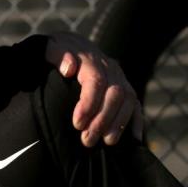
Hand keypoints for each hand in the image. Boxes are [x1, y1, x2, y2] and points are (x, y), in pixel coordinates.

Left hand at [45, 32, 143, 146]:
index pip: (96, 81)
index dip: (89, 104)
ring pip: (128, 100)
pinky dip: (137, 121)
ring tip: (106, 142)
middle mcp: (109, 67)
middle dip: (102, 120)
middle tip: (87, 140)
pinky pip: (135, 103)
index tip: (77, 124)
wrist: (72, 44)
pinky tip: (134, 139)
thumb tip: (68, 68)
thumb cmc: (56, 50)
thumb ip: (57, 54)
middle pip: (114, 94)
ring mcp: (120, 77)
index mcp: (90, 59)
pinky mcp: (125, 87)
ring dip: (119, 123)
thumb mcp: (50, 47)